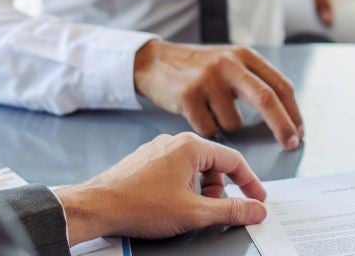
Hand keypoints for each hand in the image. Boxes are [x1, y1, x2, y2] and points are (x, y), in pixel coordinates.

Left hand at [53, 132, 267, 243]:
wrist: (98, 207)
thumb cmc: (139, 205)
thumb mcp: (194, 213)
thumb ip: (230, 211)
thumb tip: (254, 210)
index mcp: (190, 146)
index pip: (234, 160)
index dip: (249, 183)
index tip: (256, 200)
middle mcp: (174, 142)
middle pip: (213, 164)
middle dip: (218, 190)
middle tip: (213, 211)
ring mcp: (158, 149)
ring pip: (194, 169)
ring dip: (199, 191)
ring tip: (188, 210)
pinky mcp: (146, 161)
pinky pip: (176, 170)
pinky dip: (183, 188)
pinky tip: (171, 205)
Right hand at [133, 40, 303, 149]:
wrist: (154, 61)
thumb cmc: (198, 68)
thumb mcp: (229, 62)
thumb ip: (253, 81)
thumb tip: (285, 117)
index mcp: (244, 55)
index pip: (280, 84)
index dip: (293, 112)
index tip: (298, 132)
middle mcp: (228, 63)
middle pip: (266, 99)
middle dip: (282, 126)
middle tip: (291, 145)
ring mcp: (207, 78)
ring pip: (234, 123)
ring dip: (227, 128)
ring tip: (211, 111)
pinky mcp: (188, 95)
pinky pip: (209, 128)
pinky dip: (207, 129)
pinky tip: (195, 113)